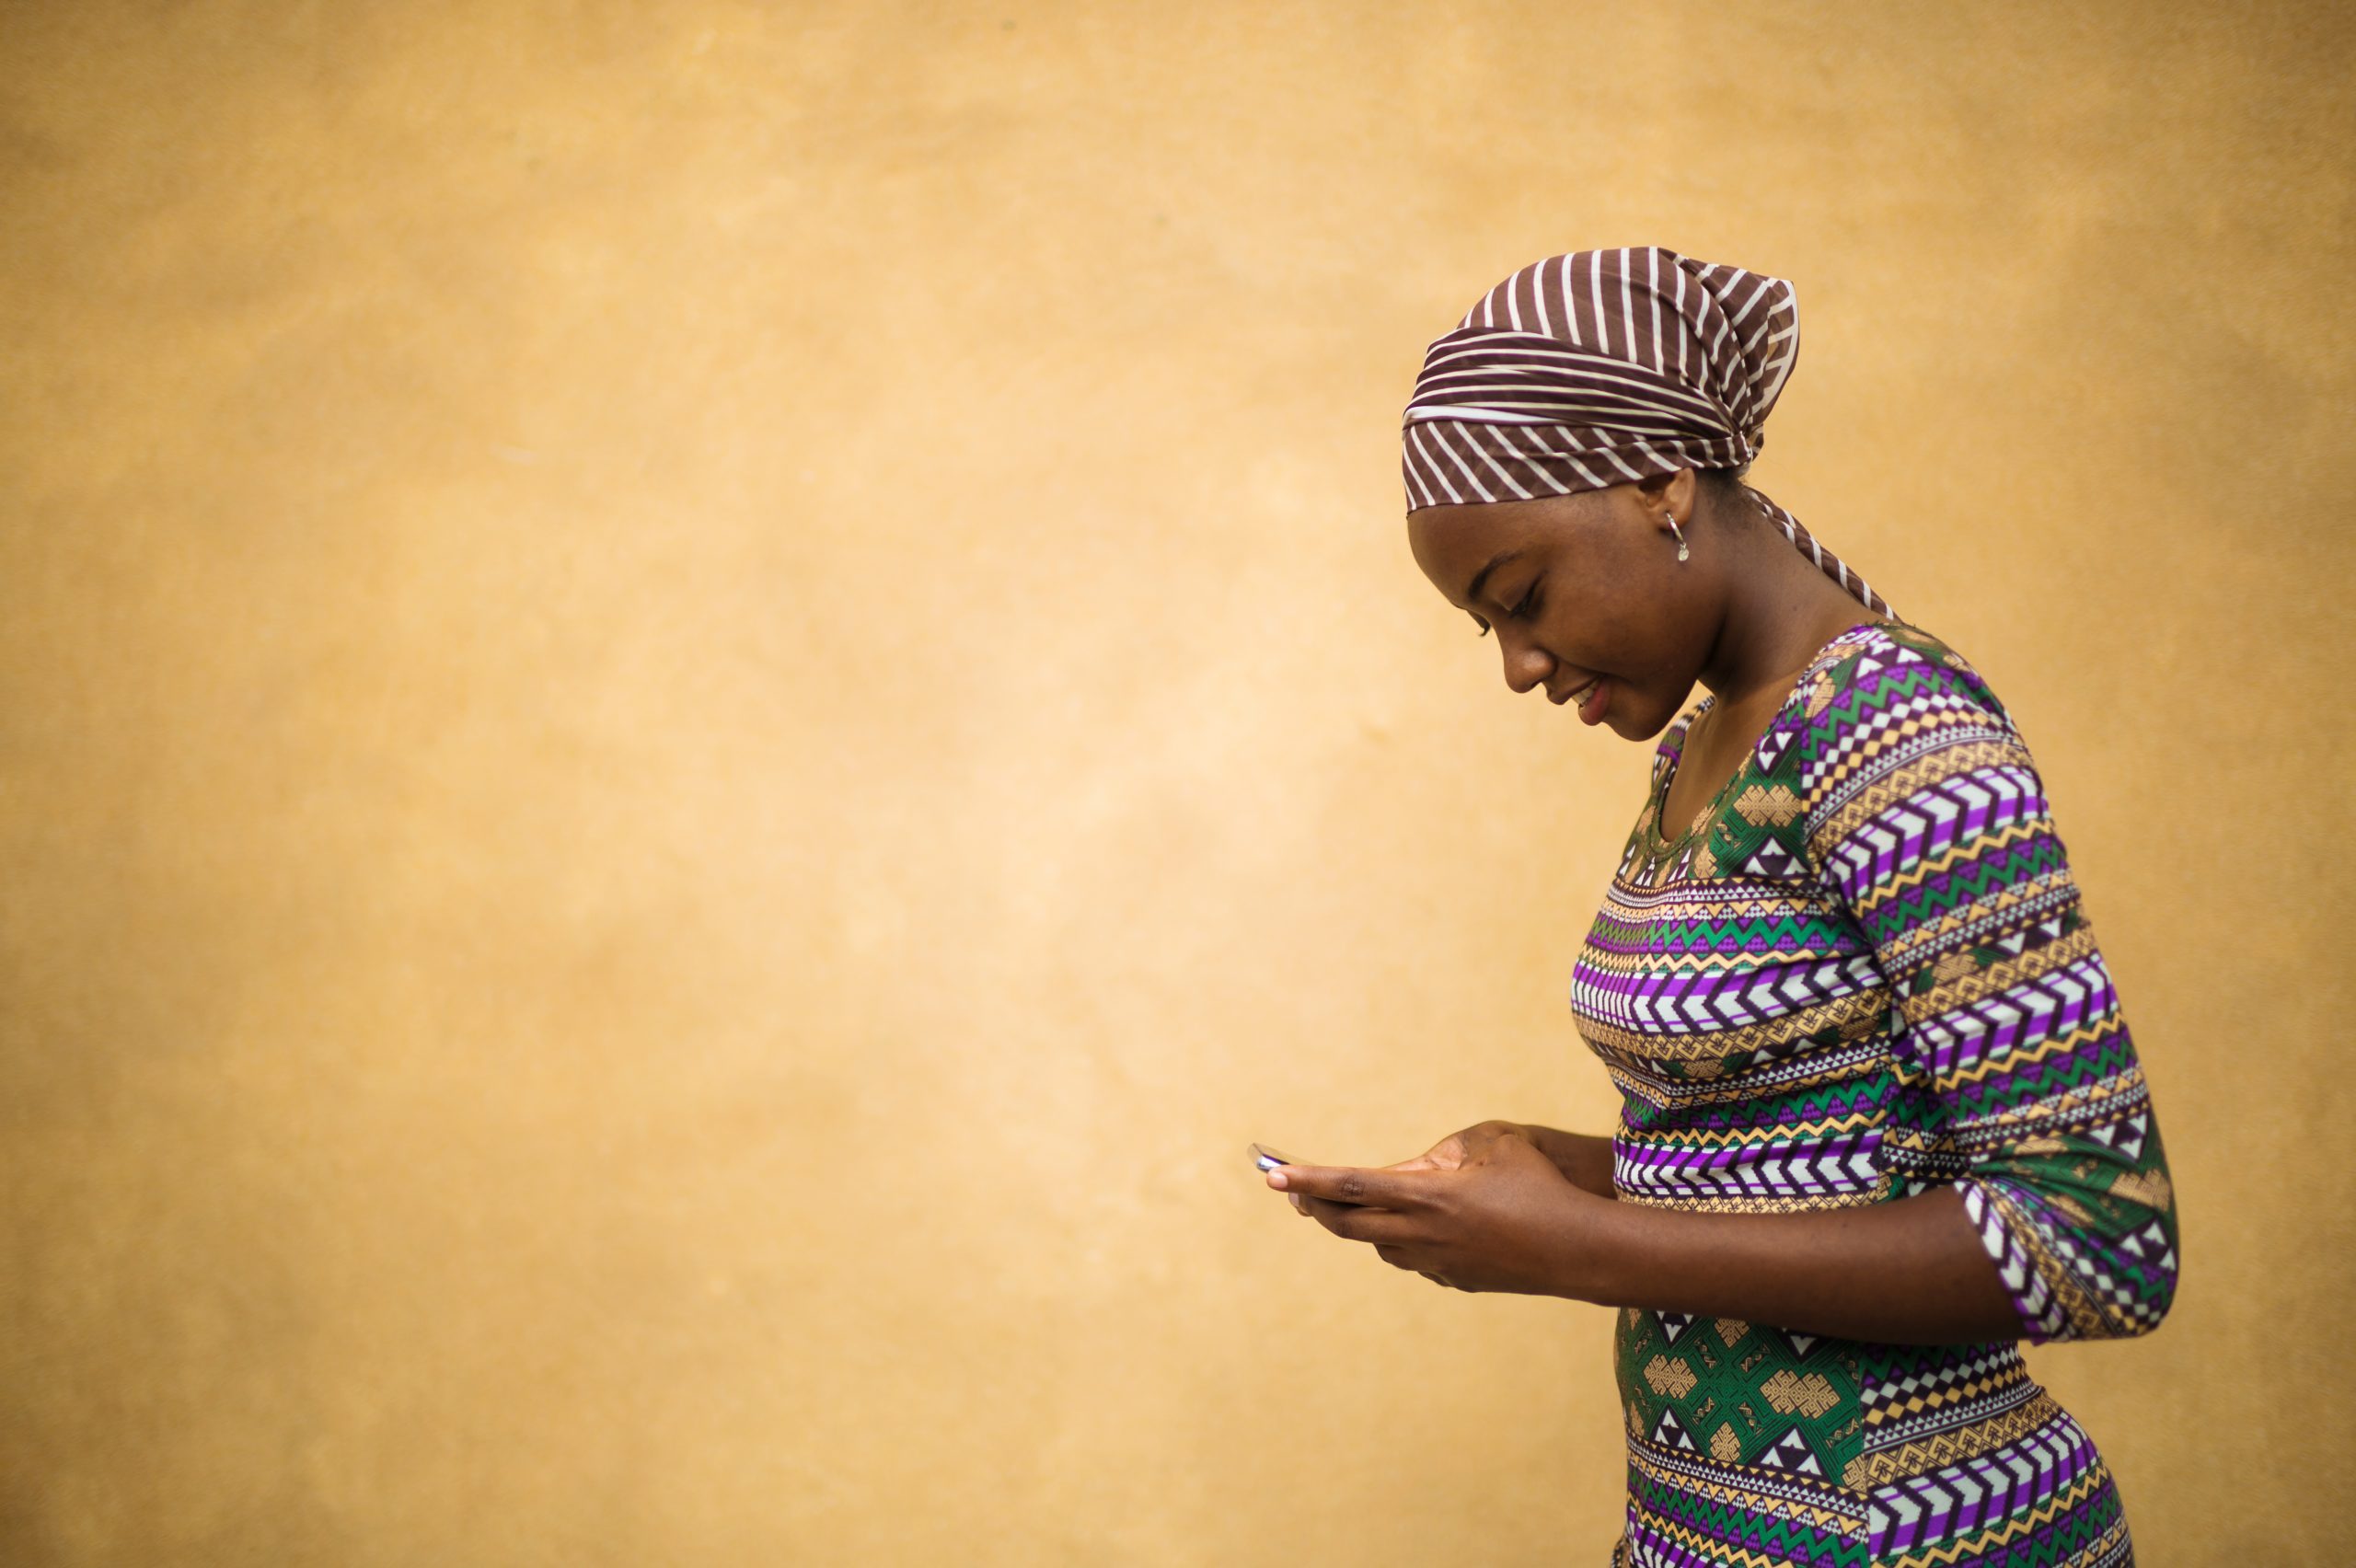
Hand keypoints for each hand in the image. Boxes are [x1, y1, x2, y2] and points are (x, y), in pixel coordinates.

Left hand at [1266, 1128, 1601, 1295]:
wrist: (1579, 1251)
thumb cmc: (1543, 1188)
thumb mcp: (1497, 1145)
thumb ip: (1451, 1149)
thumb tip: (1419, 1169)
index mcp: (1428, 1195)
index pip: (1351, 1185)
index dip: (1307, 1179)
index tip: (1273, 1176)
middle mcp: (1423, 1234)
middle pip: (1348, 1224)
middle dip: (1316, 1208)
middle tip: (1294, 1193)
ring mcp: (1438, 1264)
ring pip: (1379, 1245)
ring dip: (1360, 1225)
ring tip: (1347, 1206)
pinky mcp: (1456, 1280)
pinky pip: (1413, 1260)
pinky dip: (1400, 1241)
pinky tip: (1412, 1229)